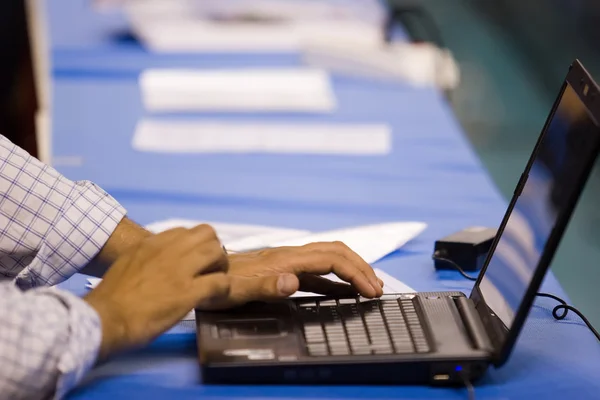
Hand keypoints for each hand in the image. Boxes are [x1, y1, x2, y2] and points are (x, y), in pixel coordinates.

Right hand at [84, 225, 229, 359]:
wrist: (105, 319)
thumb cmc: (110, 298)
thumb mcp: (127, 263)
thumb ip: (145, 258)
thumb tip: (156, 263)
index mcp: (152, 243)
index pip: (185, 231)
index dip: (194, 246)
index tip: (192, 261)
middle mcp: (169, 250)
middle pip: (207, 234)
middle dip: (213, 250)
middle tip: (209, 270)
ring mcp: (180, 270)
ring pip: (217, 252)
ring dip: (220, 267)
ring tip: (214, 283)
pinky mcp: (189, 292)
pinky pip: (221, 282)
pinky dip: (222, 290)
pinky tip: (213, 299)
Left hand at [223, 242, 383, 304]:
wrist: (201, 274)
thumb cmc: (218, 285)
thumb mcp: (237, 290)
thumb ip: (267, 285)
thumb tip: (295, 282)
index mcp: (285, 259)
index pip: (331, 260)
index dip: (355, 273)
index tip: (372, 291)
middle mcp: (290, 255)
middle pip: (336, 252)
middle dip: (361, 267)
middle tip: (378, 288)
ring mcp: (287, 261)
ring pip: (329, 258)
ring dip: (352, 269)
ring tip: (368, 286)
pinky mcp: (283, 269)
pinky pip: (317, 270)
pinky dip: (336, 277)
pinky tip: (340, 290)